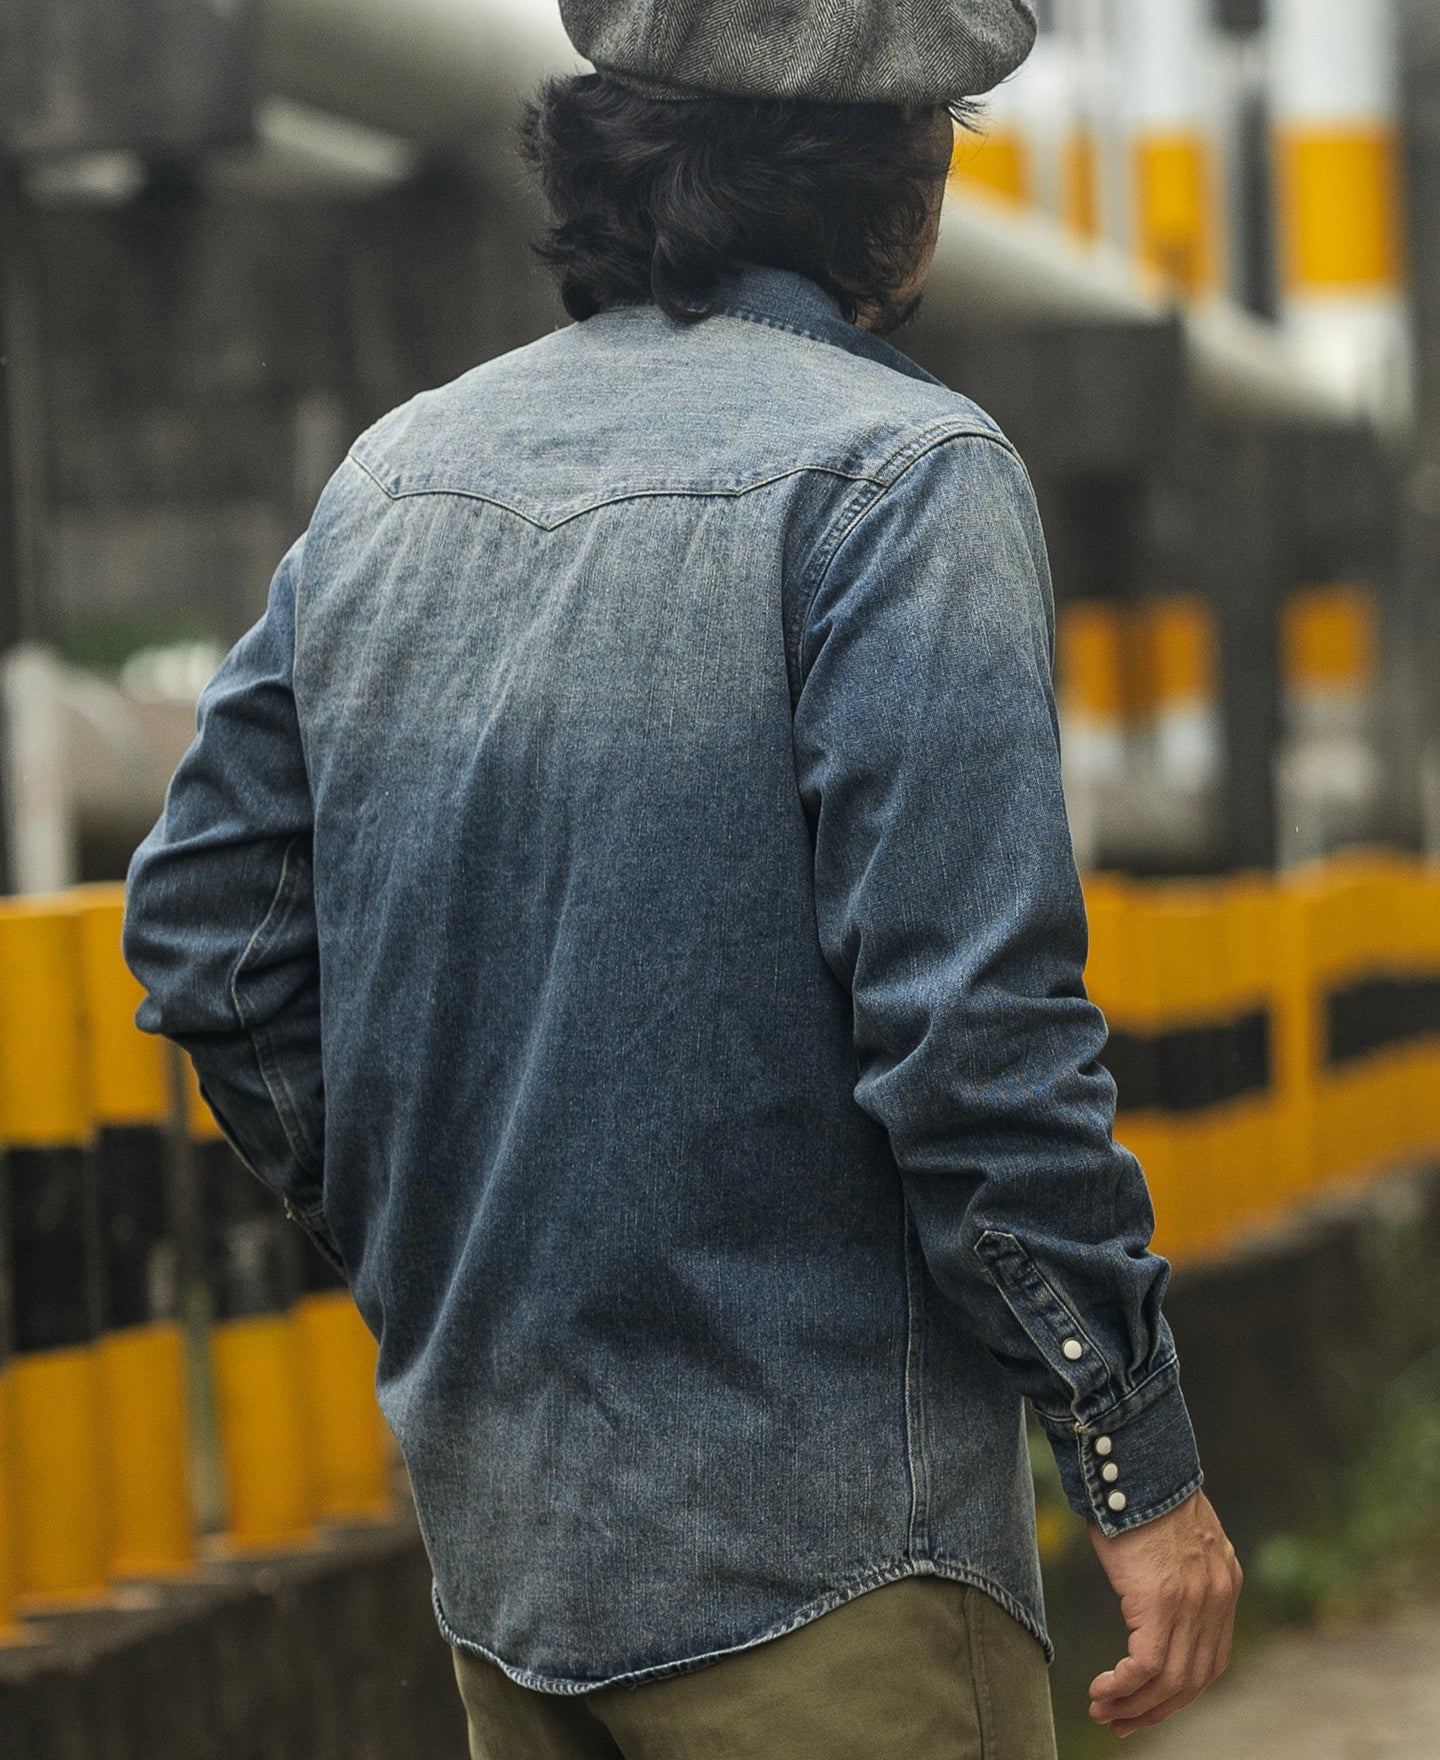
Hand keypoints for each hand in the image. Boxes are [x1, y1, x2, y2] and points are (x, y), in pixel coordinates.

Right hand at [1087, 1489, 1241, 1737]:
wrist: (1135, 1459)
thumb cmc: (1140, 1489)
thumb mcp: (1176, 1534)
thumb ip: (1180, 1568)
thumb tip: (1158, 1585)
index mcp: (1225, 1584)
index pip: (1210, 1662)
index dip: (1179, 1692)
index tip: (1148, 1705)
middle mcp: (1218, 1599)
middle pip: (1193, 1680)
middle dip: (1156, 1710)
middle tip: (1121, 1723)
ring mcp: (1192, 1603)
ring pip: (1170, 1681)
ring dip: (1134, 1705)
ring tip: (1103, 1711)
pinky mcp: (1161, 1602)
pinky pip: (1147, 1666)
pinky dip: (1125, 1686)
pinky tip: (1102, 1690)